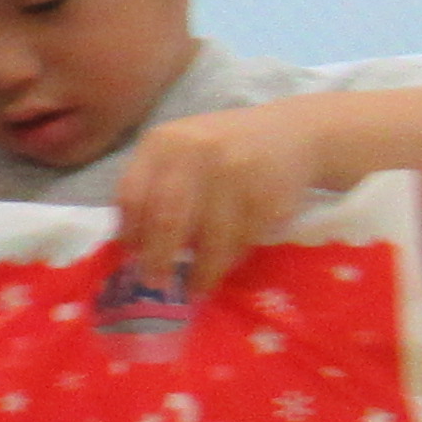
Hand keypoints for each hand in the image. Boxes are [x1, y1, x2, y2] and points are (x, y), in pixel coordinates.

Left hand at [113, 101, 333, 295]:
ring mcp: (236, 171)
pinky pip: (243, 239)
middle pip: (167, 219)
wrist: (291, 133)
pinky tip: (225, 265)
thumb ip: (153, 187)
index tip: (132, 258)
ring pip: (210, 237)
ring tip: (195, 288)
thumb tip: (132, 245)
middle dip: (159, 259)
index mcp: (164, 142)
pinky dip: (232, 259)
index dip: (130, 232)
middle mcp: (197, 151)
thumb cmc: (221, 151)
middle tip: (156, 284)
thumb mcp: (180, 153)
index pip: (133, 195)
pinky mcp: (268, 193)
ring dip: (201, 271)